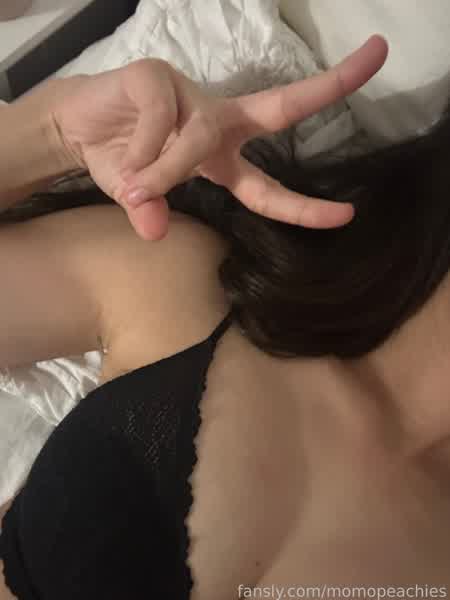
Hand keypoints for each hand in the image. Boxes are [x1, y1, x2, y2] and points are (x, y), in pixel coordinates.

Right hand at [53, 35, 387, 240]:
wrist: (74, 127)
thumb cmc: (118, 161)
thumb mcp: (138, 197)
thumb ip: (152, 211)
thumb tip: (154, 230)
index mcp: (222, 157)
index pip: (269, 185)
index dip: (304, 206)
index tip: (347, 214)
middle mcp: (217, 122)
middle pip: (281, 107)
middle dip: (330, 86)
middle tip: (380, 54)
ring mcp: (190, 96)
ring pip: (201, 136)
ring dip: (169, 168)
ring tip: (136, 186)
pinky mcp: (158, 77)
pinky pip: (160, 120)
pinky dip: (142, 149)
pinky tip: (123, 157)